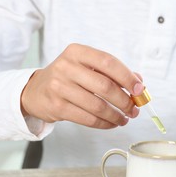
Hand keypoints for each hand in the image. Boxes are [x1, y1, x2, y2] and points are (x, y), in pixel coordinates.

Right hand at [21, 43, 144, 128]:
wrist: (36, 90)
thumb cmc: (68, 78)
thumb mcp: (87, 67)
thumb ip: (112, 73)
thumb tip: (140, 85)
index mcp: (77, 52)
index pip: (108, 62)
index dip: (127, 77)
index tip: (140, 89)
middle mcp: (66, 67)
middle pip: (105, 86)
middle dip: (125, 101)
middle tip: (135, 109)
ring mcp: (59, 87)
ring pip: (97, 106)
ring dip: (116, 115)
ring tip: (125, 118)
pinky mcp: (57, 107)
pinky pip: (88, 119)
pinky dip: (104, 123)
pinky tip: (112, 123)